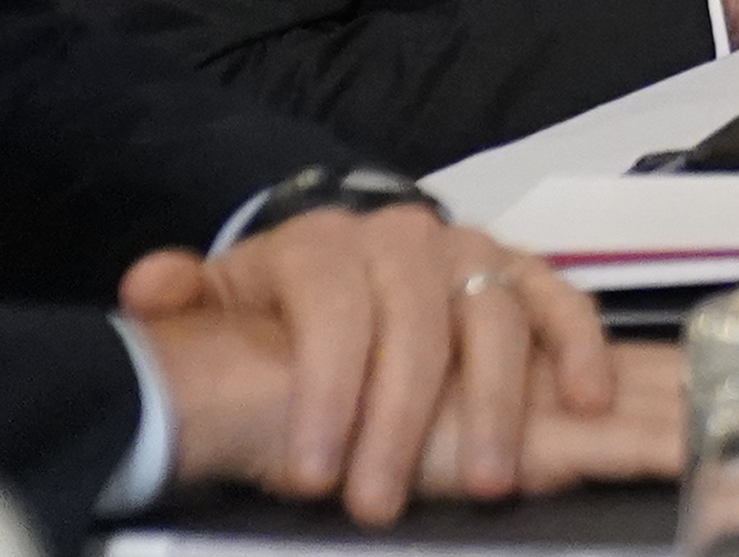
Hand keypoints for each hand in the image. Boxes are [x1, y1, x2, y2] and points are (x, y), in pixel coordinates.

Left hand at [121, 209, 649, 518]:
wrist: (331, 270)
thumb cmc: (274, 309)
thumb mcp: (215, 300)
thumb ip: (179, 297)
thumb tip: (152, 285)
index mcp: (320, 244)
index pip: (332, 311)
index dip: (326, 394)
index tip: (312, 476)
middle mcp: (402, 236)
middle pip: (416, 325)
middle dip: (401, 423)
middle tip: (381, 502)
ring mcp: (470, 250)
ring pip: (495, 318)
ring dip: (496, 404)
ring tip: (484, 482)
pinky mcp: (520, 271)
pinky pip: (562, 302)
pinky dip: (582, 348)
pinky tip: (586, 403)